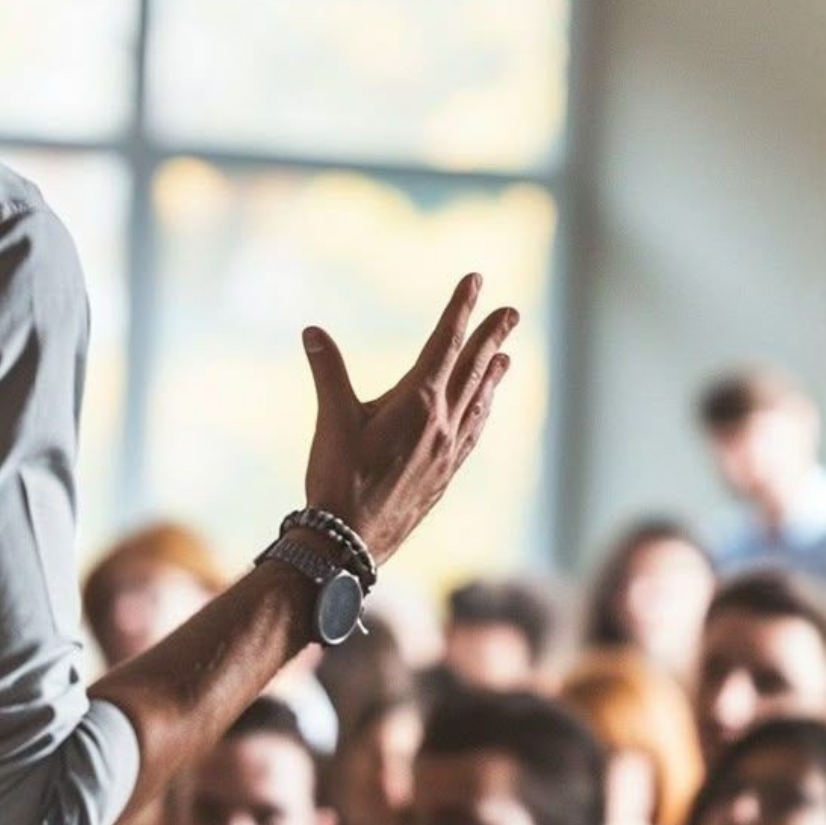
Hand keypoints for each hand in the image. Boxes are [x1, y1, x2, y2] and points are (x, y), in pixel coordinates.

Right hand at [299, 274, 517, 560]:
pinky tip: (483, 410)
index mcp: (418, 402)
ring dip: (492, 374)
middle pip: (473, 368)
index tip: (475, 281)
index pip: (445, 342)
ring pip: (478, 401)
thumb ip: (328, 372)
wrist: (350, 543)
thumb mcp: (332, 420)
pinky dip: (482, 411)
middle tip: (513, 311)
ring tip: (507, 356)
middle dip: (491, 336)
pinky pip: (473, 432)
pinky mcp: (444, 473)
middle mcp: (442, 423)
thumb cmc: (338, 479)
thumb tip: (312, 331)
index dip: (460, 308)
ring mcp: (448, 450)